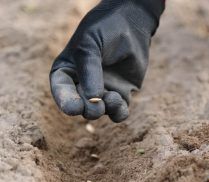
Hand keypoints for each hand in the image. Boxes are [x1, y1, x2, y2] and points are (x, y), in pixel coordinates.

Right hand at [50, 0, 163, 121]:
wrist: (130, 25)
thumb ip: (89, 71)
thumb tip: (94, 99)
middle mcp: (83, 85)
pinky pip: (118, 113)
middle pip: (82, 107)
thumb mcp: (89, 45)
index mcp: (67, 72)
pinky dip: (119, 112)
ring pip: (100, 112)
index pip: (62, 93)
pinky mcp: (121, 94)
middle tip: (97, 103)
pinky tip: (120, 101)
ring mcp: (102, 92)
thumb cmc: (104, 31)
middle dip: (89, 108)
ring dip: (105, 109)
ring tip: (112, 97)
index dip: (67, 103)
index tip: (75, 108)